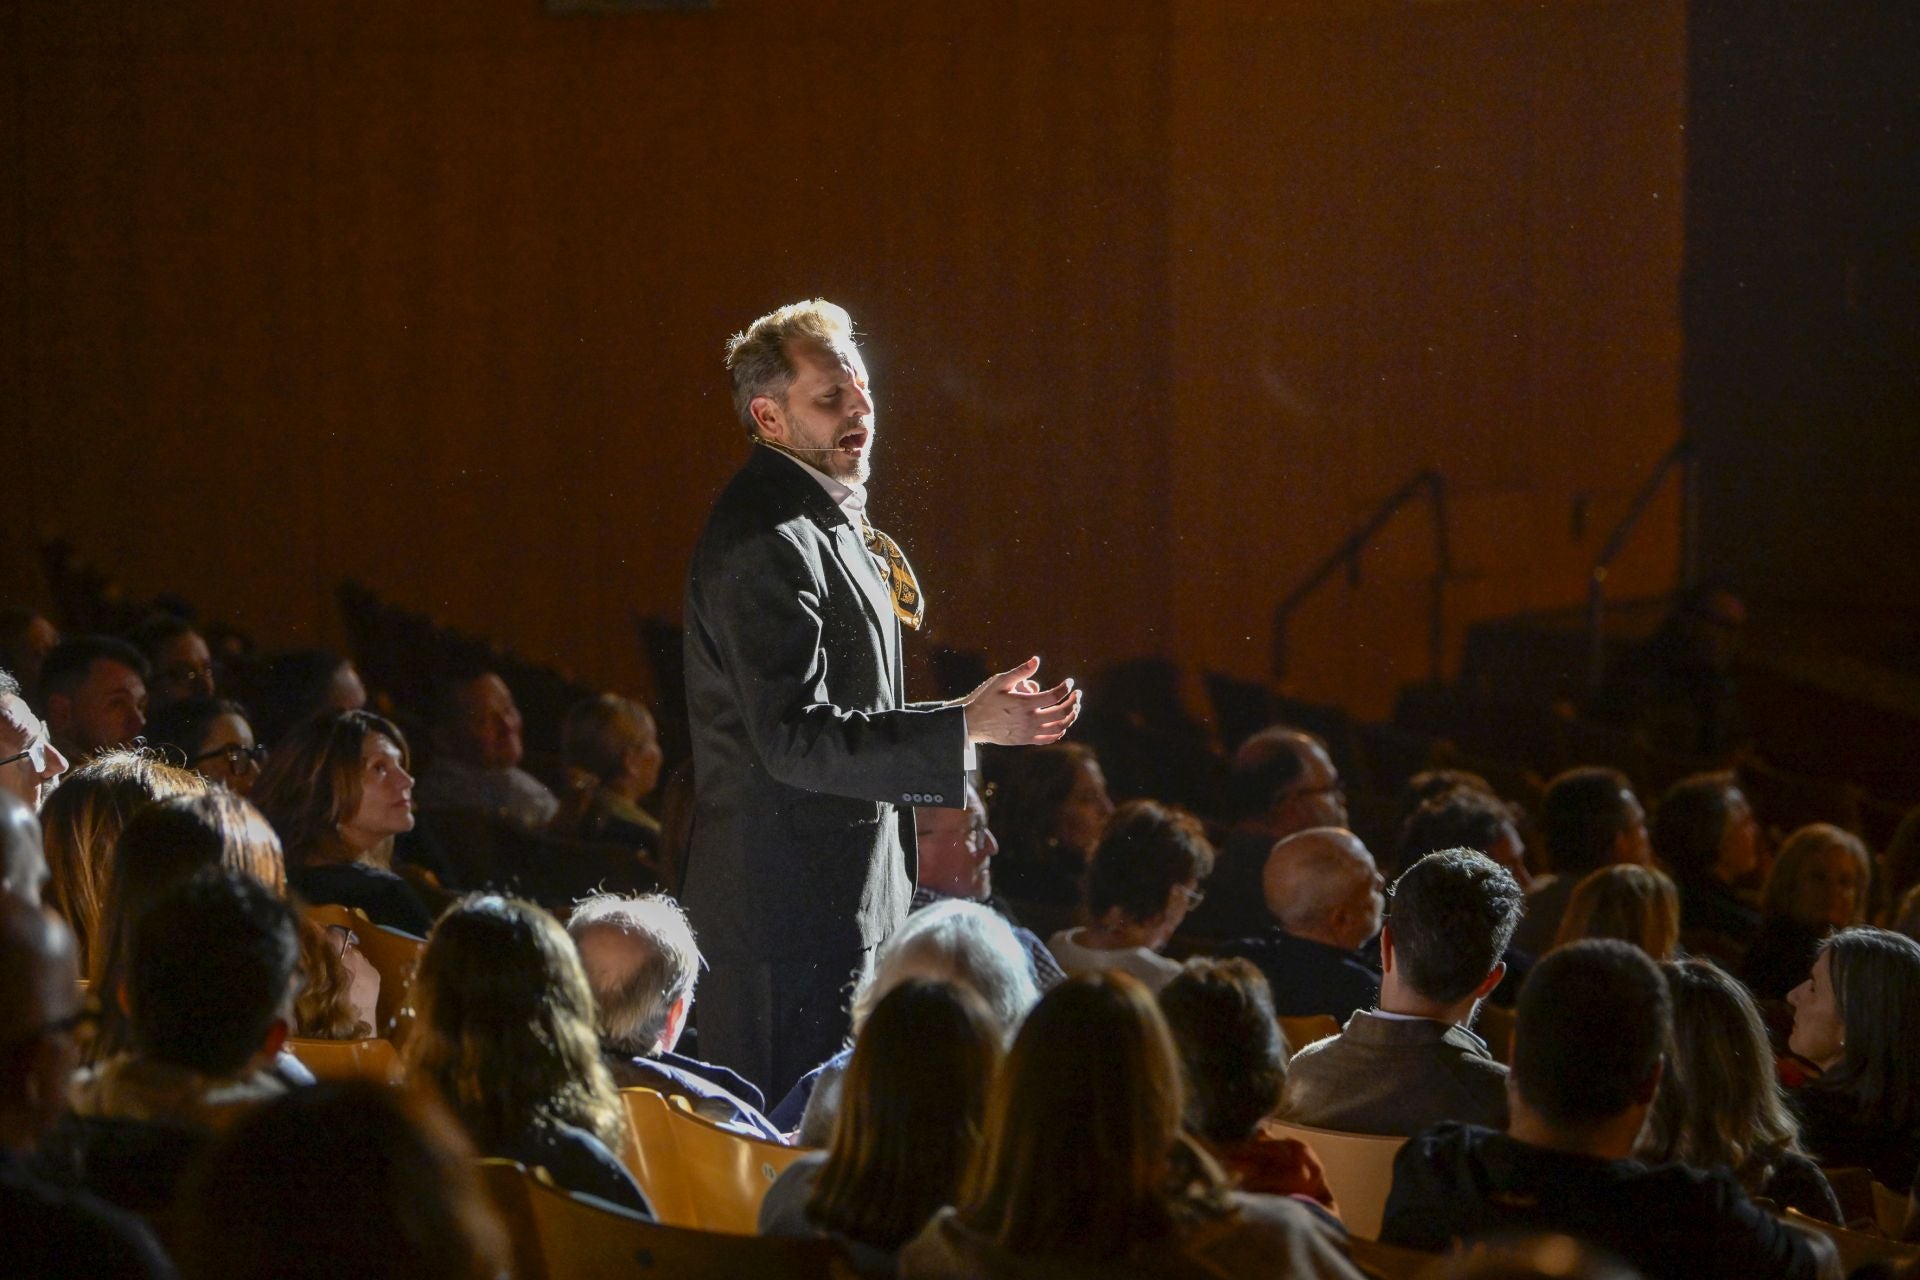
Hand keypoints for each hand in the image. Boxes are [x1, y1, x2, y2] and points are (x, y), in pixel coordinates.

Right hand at [962, 656, 1081, 745]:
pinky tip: (1062, 723)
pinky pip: (1049, 738)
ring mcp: (1028, 732)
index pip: (1054, 695)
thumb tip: (1036, 660)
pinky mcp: (1025, 740)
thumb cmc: (985, 698)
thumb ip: (1021, 671)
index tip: (1069, 682)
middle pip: (1061, 712)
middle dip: (1073, 702)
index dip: (1065, 688)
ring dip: (1070, 717)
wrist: (972, 723)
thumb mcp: (1000, 681)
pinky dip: (1059, 731)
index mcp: (1024, 703)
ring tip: (1074, 708)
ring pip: (1059, 727)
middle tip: (1077, 694)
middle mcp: (1028, 719)